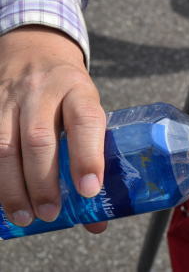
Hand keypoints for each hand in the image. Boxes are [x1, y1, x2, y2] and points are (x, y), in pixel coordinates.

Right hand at [0, 26, 106, 232]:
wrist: (35, 50)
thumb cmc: (69, 92)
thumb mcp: (88, 110)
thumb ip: (93, 156)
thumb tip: (97, 222)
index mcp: (78, 90)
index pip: (85, 121)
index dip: (88, 156)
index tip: (90, 190)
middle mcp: (43, 91)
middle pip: (39, 138)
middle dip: (43, 182)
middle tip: (51, 213)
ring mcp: (9, 98)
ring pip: (4, 145)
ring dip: (12, 187)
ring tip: (24, 216)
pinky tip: (1, 199)